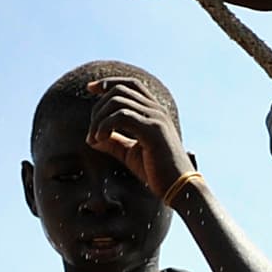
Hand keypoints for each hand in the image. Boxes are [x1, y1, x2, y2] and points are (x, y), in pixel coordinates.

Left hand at [79, 69, 193, 202]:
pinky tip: (101, 140)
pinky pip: (121, 116)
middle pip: (119, 90)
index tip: (91, 89)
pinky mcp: (153, 130)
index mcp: (154, 112)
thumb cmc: (157, 172)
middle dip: (98, 108)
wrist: (180, 188)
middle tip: (91, 133)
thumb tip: (92, 139)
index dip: (108, 83)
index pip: (130, 84)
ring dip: (99, 119)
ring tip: (95, 139)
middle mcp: (156, 110)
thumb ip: (113, 142)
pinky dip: (105, 125)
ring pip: (117, 101)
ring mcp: (156, 118)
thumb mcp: (129, 154)